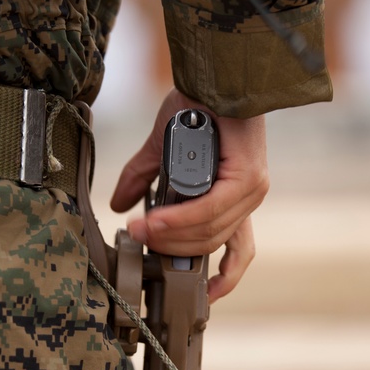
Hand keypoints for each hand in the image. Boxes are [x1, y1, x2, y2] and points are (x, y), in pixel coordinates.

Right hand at [110, 88, 268, 301]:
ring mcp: (251, 188)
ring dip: (171, 235)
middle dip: (171, 250)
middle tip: (136, 241)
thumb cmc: (197, 103)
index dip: (223, 279)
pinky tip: (155, 221)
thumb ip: (143, 178)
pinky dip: (181, 219)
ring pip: (210, 231)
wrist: (212, 70)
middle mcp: (249, 197)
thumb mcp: (164, 147)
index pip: (237, 250)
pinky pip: (211, 210)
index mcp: (235, 197)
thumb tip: (117, 205)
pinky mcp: (247, 175)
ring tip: (138, 230)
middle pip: (211, 245)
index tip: (204, 300)